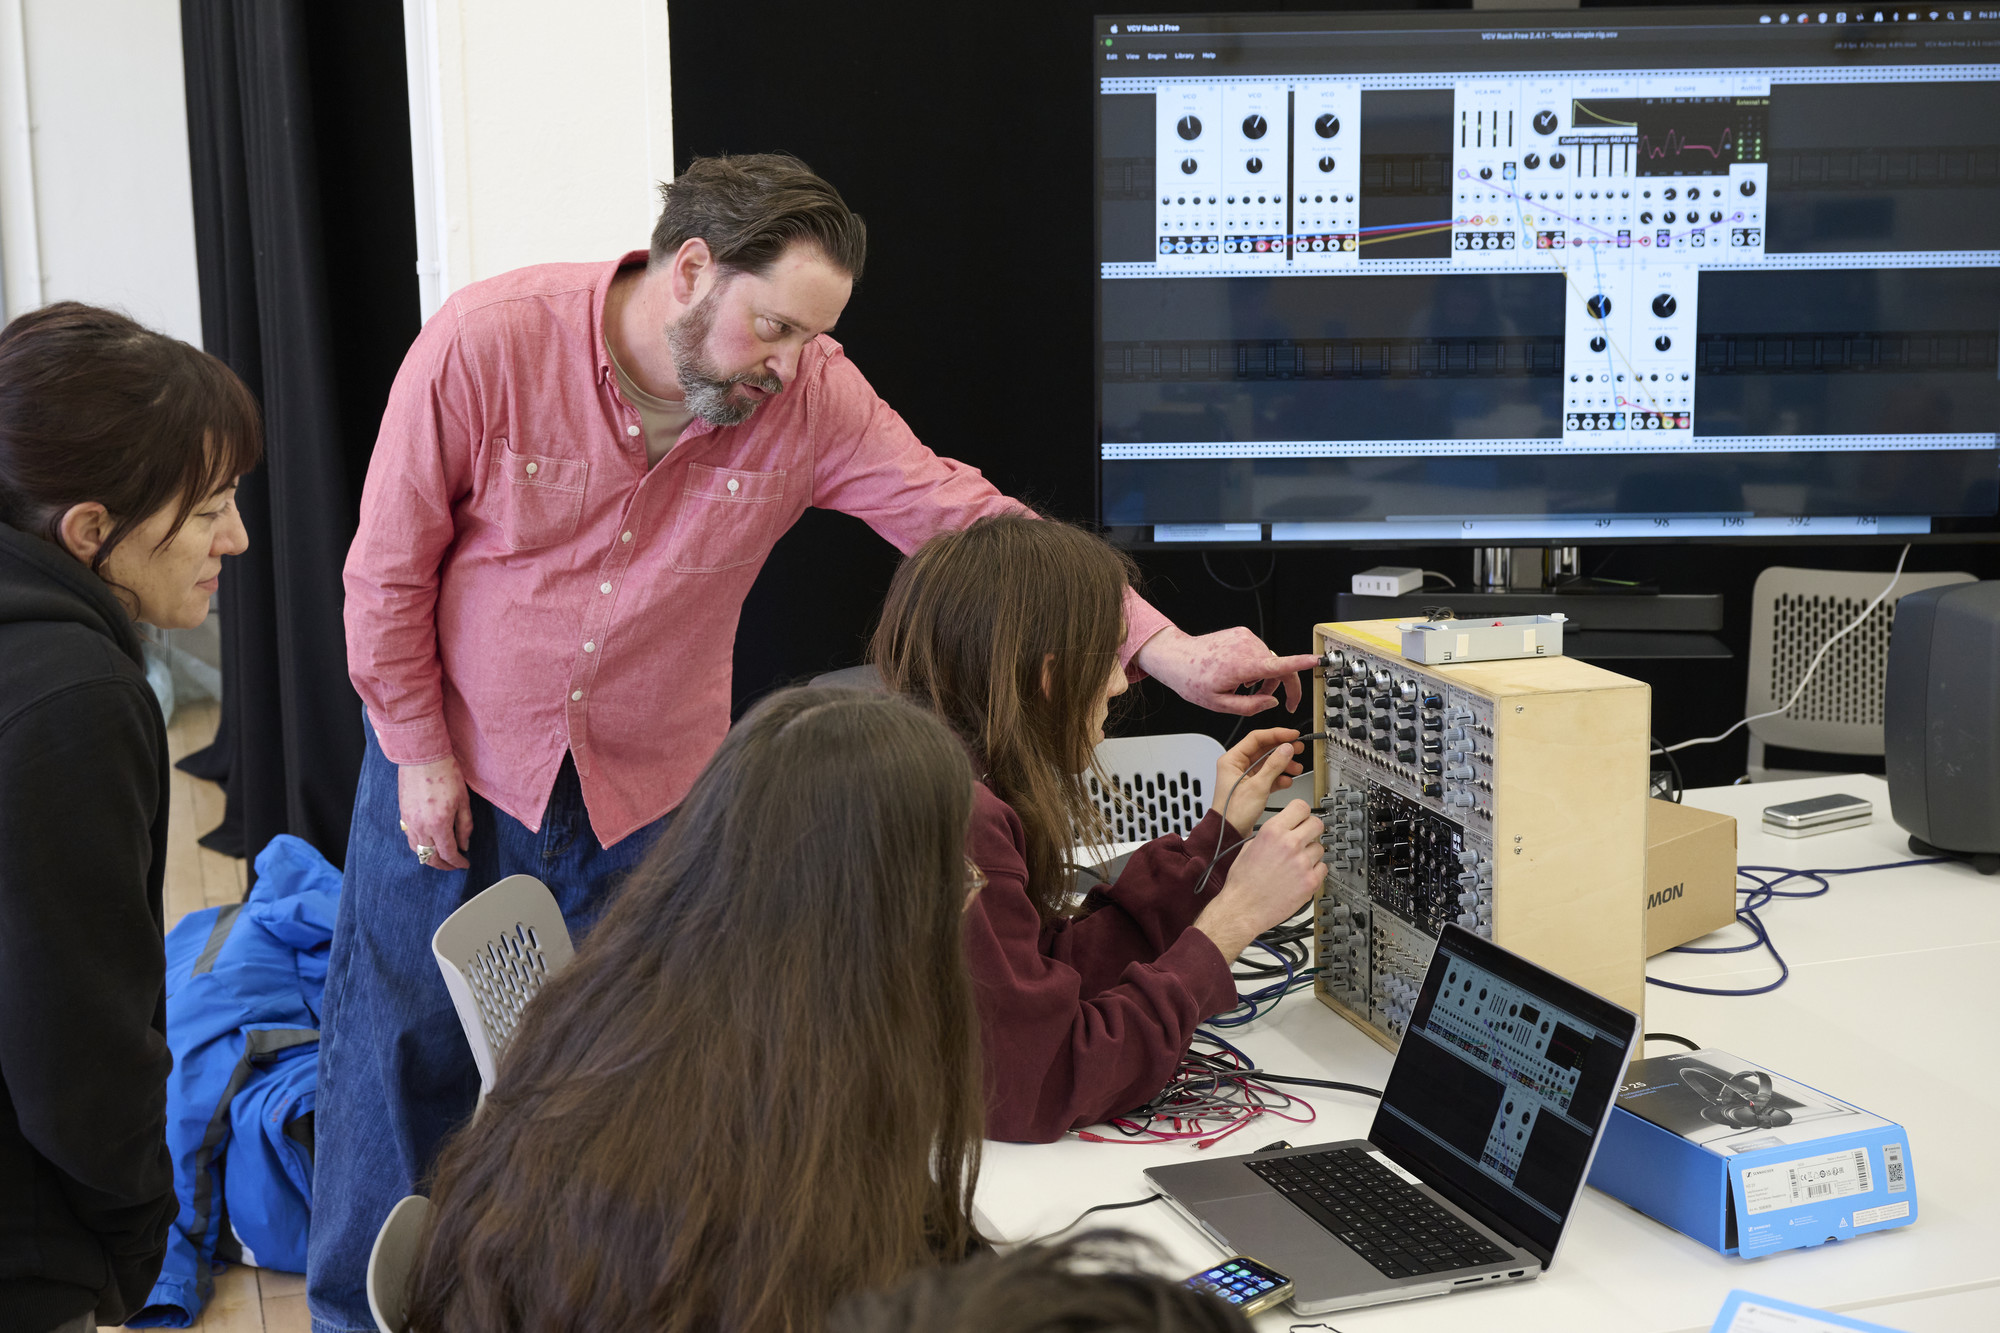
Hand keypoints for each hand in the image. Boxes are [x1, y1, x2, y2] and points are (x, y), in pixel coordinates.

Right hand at [398, 756, 472, 870]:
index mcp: (439, 824)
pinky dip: (419, 847)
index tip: (465, 864)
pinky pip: (410, 839)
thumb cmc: (447, 774)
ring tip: (442, 857)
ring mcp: (409, 822)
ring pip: (417, 850)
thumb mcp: (463, 801)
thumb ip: (465, 826)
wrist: (423, 757)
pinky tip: (428, 844)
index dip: (458, 863)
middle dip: (444, 865)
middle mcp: (421, 827)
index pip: (448, 853)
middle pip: (430, 857)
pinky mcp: (403, 815)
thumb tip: (464, 845)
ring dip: (430, 858)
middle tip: (454, 865)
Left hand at [1132, 626, 1320, 716]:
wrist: (1176, 657)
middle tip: (1281, 704)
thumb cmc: (1192, 680)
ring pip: (1270, 661)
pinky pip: (1259, 653)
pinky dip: (1257, 667)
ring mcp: (1245, 638)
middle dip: (1281, 687)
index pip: (1280, 664)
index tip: (1317, 660)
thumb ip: (1250, 706)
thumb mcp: (1220, 705)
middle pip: (1279, 667)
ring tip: (1248, 692)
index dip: (1301, 663)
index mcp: (1243, 665)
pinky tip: (1241, 678)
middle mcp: (1247, 647)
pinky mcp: (1242, 634)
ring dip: (1266, 678)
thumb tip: (1272, 703)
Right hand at [1191, 799, 1325, 961]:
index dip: (1302, 812)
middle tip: (1305, 838)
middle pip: (1317, 824)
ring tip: (1296, 863)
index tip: (1302, 818)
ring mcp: (1302, 863)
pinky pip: (1323, 868)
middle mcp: (1289, 844)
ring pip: (1320, 848)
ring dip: (1311, 853)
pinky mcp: (1310, 882)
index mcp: (1272, 832)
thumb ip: (1269, 834)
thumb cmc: (1242, 882)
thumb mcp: (1249, 847)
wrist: (1243, 908)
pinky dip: (1314, 871)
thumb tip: (1282, 829)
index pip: (1301, 807)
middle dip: (1311, 830)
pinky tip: (1301, 875)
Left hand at [1215, 727, 1305, 837]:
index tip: (1292, 735)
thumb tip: (1286, 749)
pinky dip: (1278, 778)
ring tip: (1296, 767)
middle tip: (1298, 749)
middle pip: (1263, 750)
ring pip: (1267, 764)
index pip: (1256, 738)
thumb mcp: (1258, 786)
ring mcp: (1244, 777)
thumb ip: (1274, 765)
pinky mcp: (1251, 788)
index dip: (1276, 734)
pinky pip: (1268, 777)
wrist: (1229, 833)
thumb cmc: (1233, 812)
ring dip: (1283, 765)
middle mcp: (1237, 766)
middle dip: (1282, 750)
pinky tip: (1287, 781)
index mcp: (1231, 760)